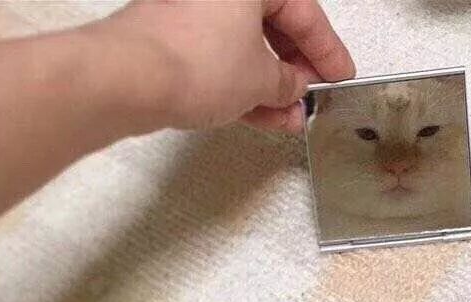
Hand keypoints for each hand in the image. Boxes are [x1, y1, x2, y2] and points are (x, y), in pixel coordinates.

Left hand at [89, 0, 354, 132]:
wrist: (128, 80)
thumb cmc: (198, 63)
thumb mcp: (261, 79)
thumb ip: (288, 84)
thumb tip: (295, 89)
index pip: (304, 12)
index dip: (328, 51)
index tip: (341, 77)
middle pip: (273, 28)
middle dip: (296, 71)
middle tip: (313, 99)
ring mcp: (193, 13)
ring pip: (246, 49)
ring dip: (271, 87)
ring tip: (290, 120)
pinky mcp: (174, 41)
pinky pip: (221, 62)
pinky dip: (242, 88)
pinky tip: (263, 118)